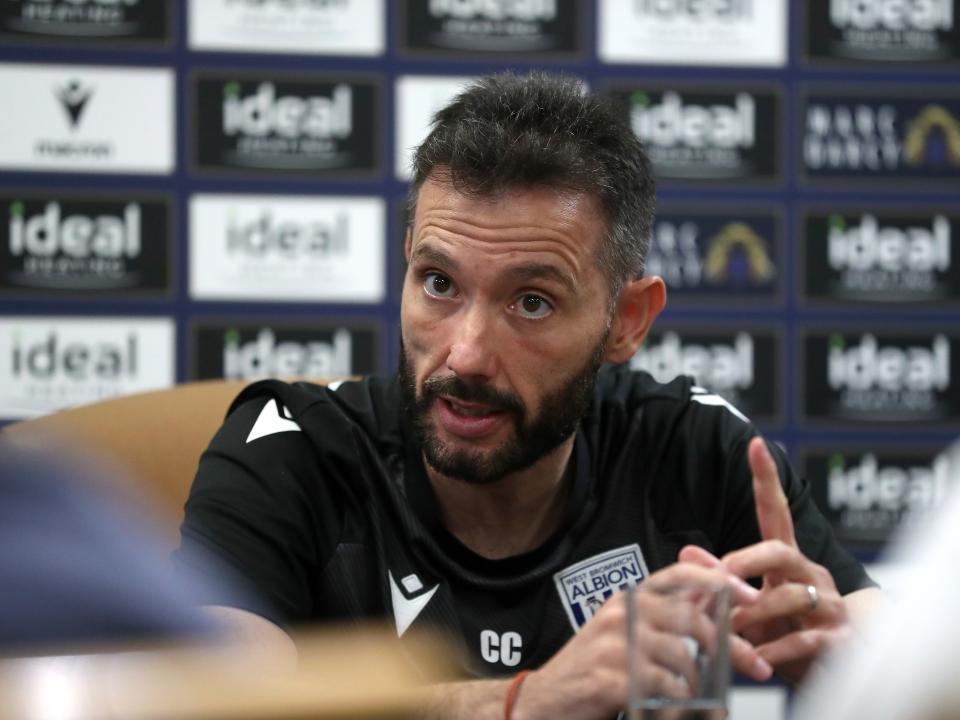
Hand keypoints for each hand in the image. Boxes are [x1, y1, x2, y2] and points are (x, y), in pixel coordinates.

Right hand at [513, 563, 770, 719]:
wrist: (546, 701)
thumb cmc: (592, 670)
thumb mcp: (624, 635)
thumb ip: (663, 619)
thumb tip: (712, 605)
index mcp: (627, 598)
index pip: (677, 575)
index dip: (717, 579)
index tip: (750, 595)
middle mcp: (620, 613)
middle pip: (691, 619)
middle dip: (731, 645)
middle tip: (755, 665)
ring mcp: (613, 644)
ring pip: (683, 657)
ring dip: (703, 683)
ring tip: (702, 698)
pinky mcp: (610, 676)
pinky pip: (666, 687)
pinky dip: (681, 703)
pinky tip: (675, 709)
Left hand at [680, 437, 849, 683]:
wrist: (837, 666)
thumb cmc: (788, 626)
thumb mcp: (753, 600)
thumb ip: (722, 577)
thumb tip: (686, 552)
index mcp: (787, 558)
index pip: (776, 510)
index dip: (766, 478)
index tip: (754, 444)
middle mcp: (811, 572)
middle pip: (779, 551)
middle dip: (747, 560)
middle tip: (723, 576)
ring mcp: (829, 603)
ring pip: (790, 596)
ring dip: (755, 614)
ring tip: (732, 631)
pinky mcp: (840, 637)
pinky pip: (806, 638)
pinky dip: (776, 650)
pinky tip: (759, 659)